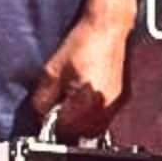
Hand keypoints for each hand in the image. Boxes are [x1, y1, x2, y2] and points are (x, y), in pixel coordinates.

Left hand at [28, 11, 132, 138]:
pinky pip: (104, 117)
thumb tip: (40, 114)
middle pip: (80, 132)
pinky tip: (85, 98)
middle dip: (66, 123)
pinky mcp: (121, 98)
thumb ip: (42, 97)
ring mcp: (115, 104)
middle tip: (58, 106)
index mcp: (86, 101)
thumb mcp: (52, 70)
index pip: (63, 128)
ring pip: (93, 128)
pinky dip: (93, 113)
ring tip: (71, 101)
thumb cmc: (82, 43)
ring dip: (80, 121)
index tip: (46, 111)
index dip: (51, 121)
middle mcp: (104, 107)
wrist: (108, 28)